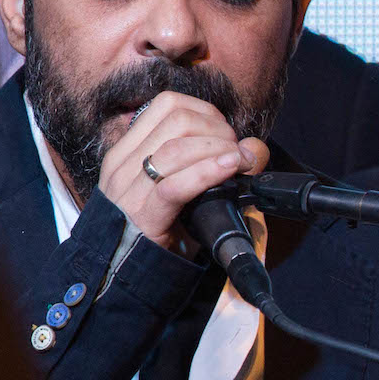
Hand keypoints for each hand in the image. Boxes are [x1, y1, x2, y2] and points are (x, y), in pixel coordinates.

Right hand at [98, 91, 266, 253]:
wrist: (125, 274)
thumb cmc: (161, 228)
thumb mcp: (184, 189)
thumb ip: (214, 163)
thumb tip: (255, 147)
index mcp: (128, 150)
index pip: (168, 105)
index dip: (206, 112)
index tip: (226, 134)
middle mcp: (123, 164)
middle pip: (178, 121)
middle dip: (218, 131)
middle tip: (237, 154)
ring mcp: (128, 189)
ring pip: (176, 148)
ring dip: (219, 149)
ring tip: (239, 163)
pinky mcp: (141, 216)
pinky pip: (175, 186)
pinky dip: (208, 172)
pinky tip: (229, 170)